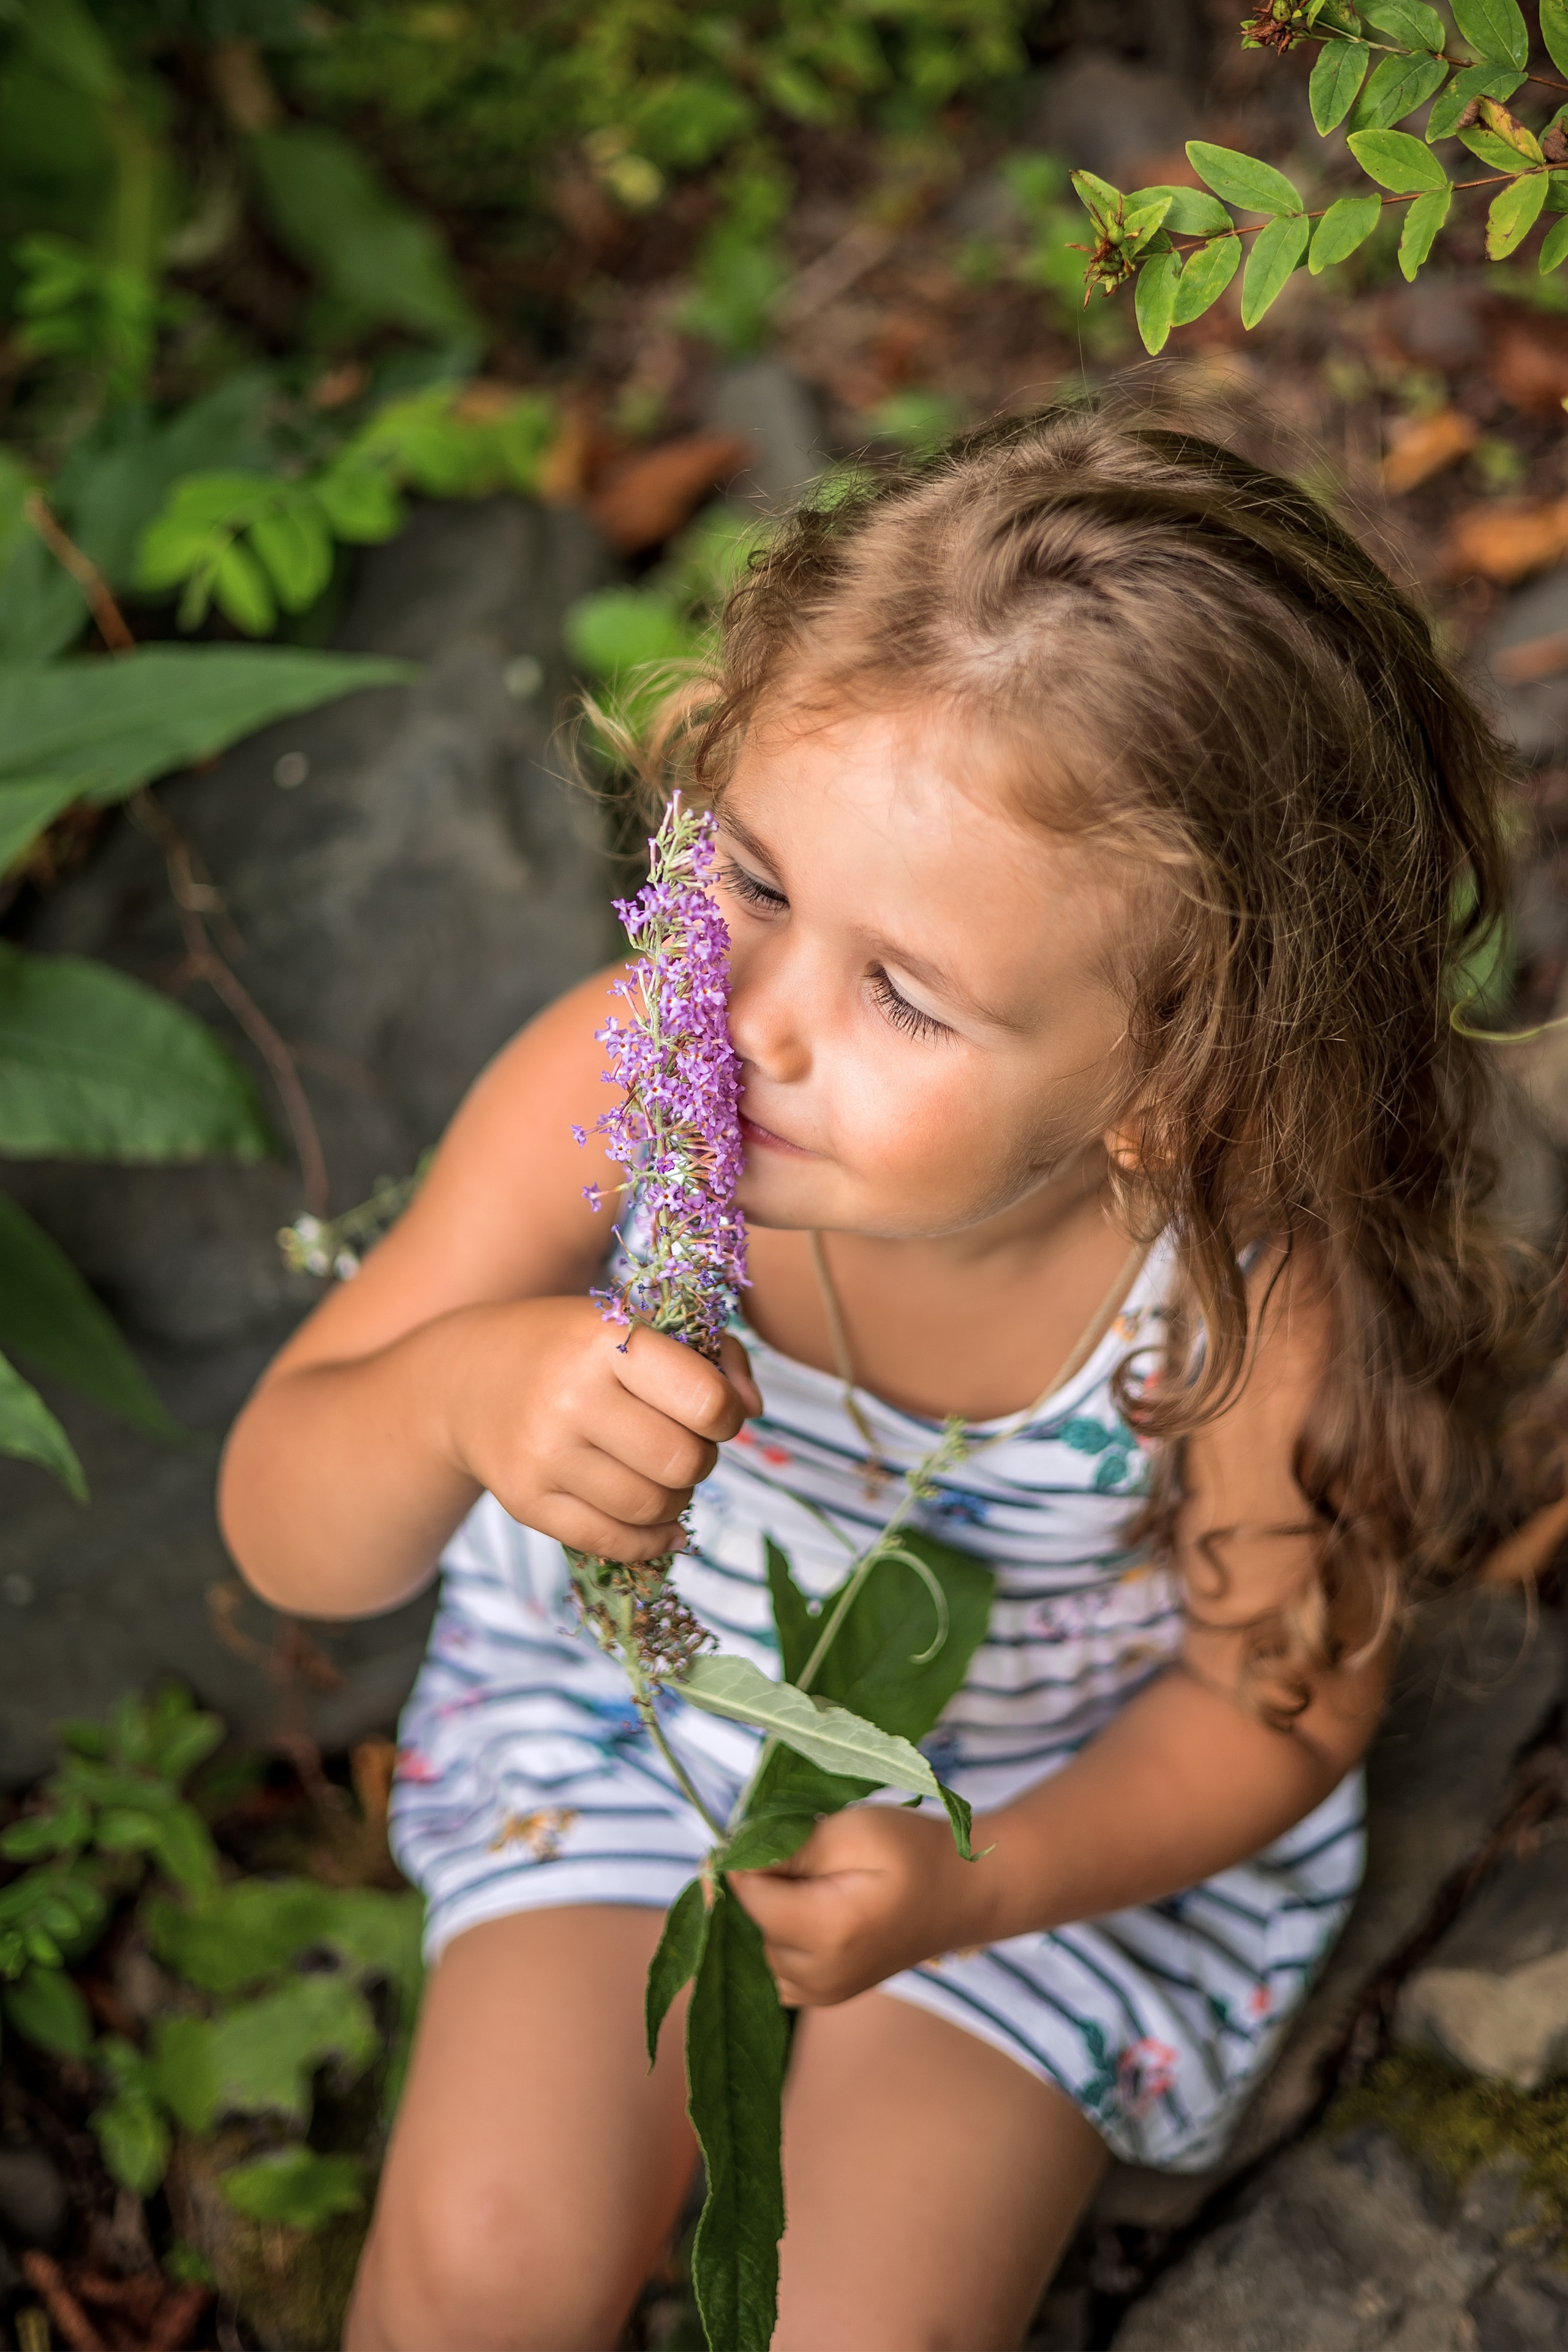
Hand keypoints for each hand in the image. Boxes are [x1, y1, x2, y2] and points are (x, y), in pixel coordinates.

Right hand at [438, 1296, 760, 1561]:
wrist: (466, 1379)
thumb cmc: (573, 1349)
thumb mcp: (637, 1325)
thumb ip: (715, 1354)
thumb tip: (755, 1410)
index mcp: (604, 1340)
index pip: (706, 1400)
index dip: (726, 1414)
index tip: (713, 1410)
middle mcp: (570, 1396)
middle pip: (684, 1462)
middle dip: (702, 1459)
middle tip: (685, 1444)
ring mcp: (543, 1454)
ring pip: (654, 1507)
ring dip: (677, 1498)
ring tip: (661, 1474)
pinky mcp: (526, 1501)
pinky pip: (615, 1542)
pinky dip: (651, 1539)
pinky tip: (655, 1521)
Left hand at [729, 1805, 994, 2006]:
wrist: (963, 1894)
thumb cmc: (912, 1852)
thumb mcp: (853, 1830)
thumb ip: (789, 1848)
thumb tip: (731, 1861)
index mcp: (826, 1932)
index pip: (748, 1895)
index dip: (751, 1857)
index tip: (774, 1831)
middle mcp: (818, 1976)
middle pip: (751, 1922)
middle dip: (767, 1883)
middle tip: (814, 1856)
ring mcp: (822, 1994)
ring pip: (759, 1944)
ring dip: (774, 1910)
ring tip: (821, 1883)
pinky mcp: (825, 1996)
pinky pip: (776, 1966)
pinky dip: (781, 1936)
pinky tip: (813, 1911)